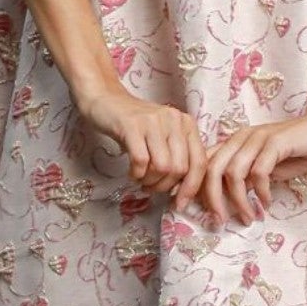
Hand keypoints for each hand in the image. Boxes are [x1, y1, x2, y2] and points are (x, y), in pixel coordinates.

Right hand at [80, 85, 209, 201]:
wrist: (107, 101)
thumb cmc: (136, 125)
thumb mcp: (163, 138)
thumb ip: (177, 158)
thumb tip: (183, 192)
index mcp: (187, 124)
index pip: (199, 162)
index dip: (191, 188)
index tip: (179, 203)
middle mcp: (174, 120)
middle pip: (180, 168)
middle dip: (164, 186)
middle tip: (151, 187)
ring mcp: (153, 121)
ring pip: (162, 167)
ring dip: (149, 181)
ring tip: (141, 179)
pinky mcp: (132, 125)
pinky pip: (141, 161)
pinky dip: (136, 174)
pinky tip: (131, 172)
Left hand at [187, 105, 306, 225]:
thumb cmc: (296, 150)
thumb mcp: (265, 168)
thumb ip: (246, 180)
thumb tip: (228, 200)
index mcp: (234, 143)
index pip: (204, 163)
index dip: (192, 186)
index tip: (187, 208)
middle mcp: (241, 138)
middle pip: (211, 168)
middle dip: (210, 198)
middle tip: (217, 221)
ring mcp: (258, 138)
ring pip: (233, 172)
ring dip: (239, 200)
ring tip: (249, 217)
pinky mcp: (276, 142)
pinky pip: (259, 170)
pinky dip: (261, 190)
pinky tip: (267, 202)